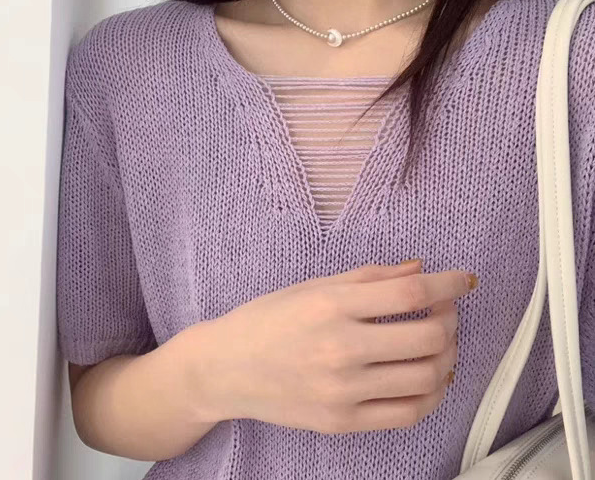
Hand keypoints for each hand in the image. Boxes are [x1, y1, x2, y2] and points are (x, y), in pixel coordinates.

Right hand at [192, 260, 476, 433]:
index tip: (465, 280)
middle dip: (450, 320)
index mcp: (331, 305)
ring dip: (447, 355)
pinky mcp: (343, 422)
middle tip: (445, 311)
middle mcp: (340, 349)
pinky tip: (430, 376)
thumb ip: (369, 277)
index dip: (449, 284)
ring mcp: (343, 391)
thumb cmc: (267, 319)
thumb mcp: (312, 287)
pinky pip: (408, 413)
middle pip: (428, 336)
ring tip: (440, 342)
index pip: (409, 293)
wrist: (226, 369)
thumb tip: (420, 269)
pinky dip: (432, 393)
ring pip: (427, 377)